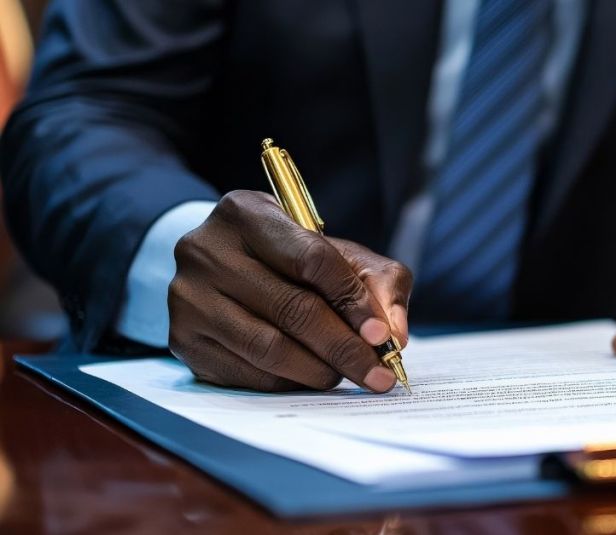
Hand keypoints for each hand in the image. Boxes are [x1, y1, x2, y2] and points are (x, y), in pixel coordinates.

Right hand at [168, 190, 411, 391]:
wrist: (223, 265)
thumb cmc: (291, 258)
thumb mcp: (339, 252)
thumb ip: (378, 282)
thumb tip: (395, 334)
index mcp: (246, 213)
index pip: (312, 260)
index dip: (353, 302)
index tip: (384, 336)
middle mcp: (206, 250)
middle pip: (291, 309)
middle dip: (345, 347)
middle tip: (379, 374)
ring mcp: (188, 297)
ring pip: (268, 347)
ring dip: (319, 370)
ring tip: (347, 375)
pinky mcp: (182, 339)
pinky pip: (246, 373)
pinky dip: (288, 382)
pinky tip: (309, 376)